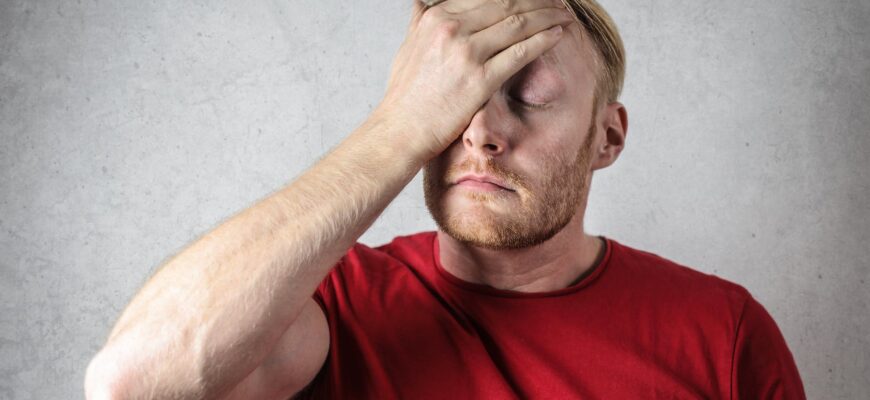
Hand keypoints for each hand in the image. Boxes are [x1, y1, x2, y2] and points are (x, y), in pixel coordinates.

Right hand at [374, 0, 573, 160]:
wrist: (401, 131)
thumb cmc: (405, 95)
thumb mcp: (407, 48)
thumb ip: (419, 22)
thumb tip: (421, 3)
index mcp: (436, 17)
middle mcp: (451, 29)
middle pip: (507, 3)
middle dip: (538, 1)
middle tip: (557, 3)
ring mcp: (466, 53)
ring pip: (519, 24)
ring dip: (548, 16)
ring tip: (564, 17)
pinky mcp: (480, 80)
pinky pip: (521, 53)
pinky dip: (544, 40)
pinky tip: (558, 35)